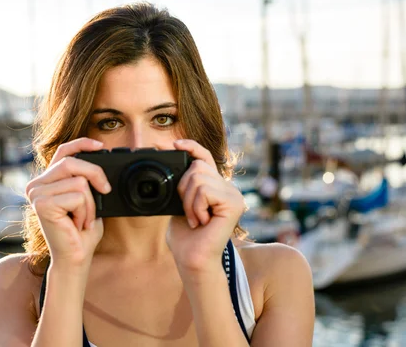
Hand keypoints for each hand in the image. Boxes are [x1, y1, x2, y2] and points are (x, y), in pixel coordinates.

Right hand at [24, 138, 110, 268]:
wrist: (75, 258)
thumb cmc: (82, 232)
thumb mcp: (87, 199)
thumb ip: (86, 179)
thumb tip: (100, 159)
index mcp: (44, 182)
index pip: (62, 152)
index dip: (81, 144)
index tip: (101, 146)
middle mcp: (35, 185)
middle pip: (72, 163)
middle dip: (95, 175)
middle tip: (106, 190)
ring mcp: (36, 194)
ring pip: (79, 181)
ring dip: (90, 203)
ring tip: (82, 218)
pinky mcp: (42, 204)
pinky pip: (78, 196)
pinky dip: (85, 211)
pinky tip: (77, 224)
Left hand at [166, 139, 246, 272]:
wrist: (192, 259)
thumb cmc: (185, 237)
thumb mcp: (180, 204)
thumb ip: (183, 185)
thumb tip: (172, 162)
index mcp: (215, 186)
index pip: (205, 157)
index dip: (191, 147)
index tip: (175, 145)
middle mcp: (228, 188)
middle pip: (197, 166)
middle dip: (183, 189)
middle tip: (188, 213)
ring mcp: (233, 195)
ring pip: (198, 178)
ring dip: (188, 202)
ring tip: (195, 219)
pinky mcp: (234, 203)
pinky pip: (205, 191)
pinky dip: (196, 207)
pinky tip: (202, 222)